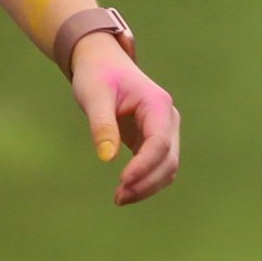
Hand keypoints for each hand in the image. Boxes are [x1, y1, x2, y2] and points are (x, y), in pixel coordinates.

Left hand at [69, 37, 179, 204]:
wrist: (102, 63)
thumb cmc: (97, 75)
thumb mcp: (93, 94)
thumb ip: (101, 124)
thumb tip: (107, 158)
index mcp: (157, 104)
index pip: (159, 142)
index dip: (144, 165)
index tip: (123, 181)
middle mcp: (167, 119)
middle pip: (168, 160)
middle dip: (146, 182)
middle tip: (118, 197)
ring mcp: (165, 130)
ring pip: (167, 168)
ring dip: (147, 186)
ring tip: (119, 198)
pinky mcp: (155, 140)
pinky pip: (157, 166)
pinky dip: (145, 181)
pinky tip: (125, 190)